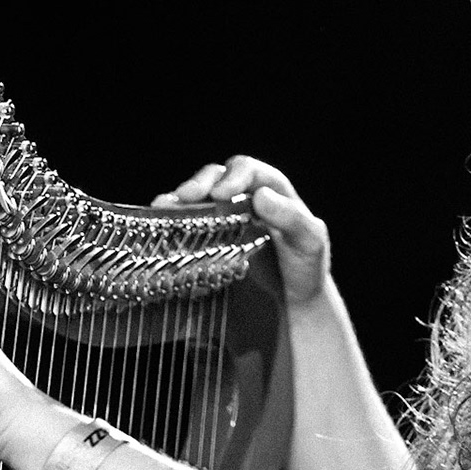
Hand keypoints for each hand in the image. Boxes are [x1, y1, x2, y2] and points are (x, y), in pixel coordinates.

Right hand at [152, 156, 329, 305]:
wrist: (295, 299)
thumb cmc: (306, 265)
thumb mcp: (310, 242)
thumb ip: (292, 218)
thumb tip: (261, 197)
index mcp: (270, 189)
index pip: (247, 170)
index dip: (233, 176)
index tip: (221, 193)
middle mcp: (242, 197)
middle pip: (216, 176)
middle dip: (199, 183)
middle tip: (186, 197)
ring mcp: (223, 217)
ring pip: (196, 197)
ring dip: (179, 200)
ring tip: (164, 207)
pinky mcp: (208, 239)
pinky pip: (186, 223)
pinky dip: (171, 221)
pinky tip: (159, 226)